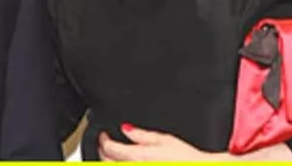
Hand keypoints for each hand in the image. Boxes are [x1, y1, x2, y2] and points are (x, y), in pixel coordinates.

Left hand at [98, 124, 222, 161]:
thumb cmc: (187, 159)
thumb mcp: (164, 140)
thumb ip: (142, 135)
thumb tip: (126, 128)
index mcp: (138, 157)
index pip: (110, 149)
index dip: (103, 140)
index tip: (104, 135)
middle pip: (107, 163)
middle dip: (103, 152)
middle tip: (105, 144)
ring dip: (110, 163)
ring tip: (112, 156)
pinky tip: (126, 163)